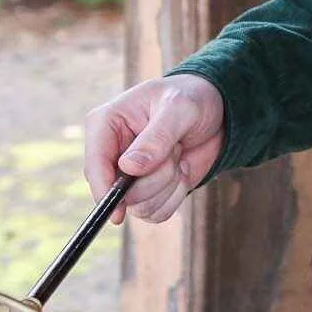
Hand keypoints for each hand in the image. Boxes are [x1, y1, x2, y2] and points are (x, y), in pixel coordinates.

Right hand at [84, 74, 225, 220]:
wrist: (216, 112)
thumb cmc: (191, 98)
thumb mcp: (179, 108)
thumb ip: (157, 137)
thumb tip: (129, 168)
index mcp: (106, 123)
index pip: (95, 163)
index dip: (104, 189)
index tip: (120, 210)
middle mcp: (113, 152)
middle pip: (119, 192)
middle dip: (155, 179)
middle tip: (175, 150)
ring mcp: (129, 175)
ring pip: (139, 206)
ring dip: (168, 186)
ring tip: (178, 155)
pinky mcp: (148, 190)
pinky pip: (156, 212)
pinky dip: (175, 196)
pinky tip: (182, 171)